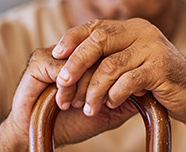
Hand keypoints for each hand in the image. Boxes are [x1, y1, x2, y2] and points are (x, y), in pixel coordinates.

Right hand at [5, 47, 136, 147]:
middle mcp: (74, 50)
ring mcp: (56, 52)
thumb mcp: (106, 110)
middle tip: (109, 101)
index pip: (115, 51)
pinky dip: (68, 87)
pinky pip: (62, 68)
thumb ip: (125, 97)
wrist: (37, 135)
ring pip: (83, 60)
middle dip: (105, 80)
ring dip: (85, 86)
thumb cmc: (72, 122)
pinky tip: (67, 103)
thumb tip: (149, 89)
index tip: (138, 90)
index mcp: (90, 57)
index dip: (125, 70)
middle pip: (101, 52)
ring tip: (83, 105)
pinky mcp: (38, 61)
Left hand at [52, 18, 185, 126]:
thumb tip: (73, 61)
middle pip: (99, 40)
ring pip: (111, 65)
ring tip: (86, 107)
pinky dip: (114, 95)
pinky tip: (109, 105)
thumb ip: (112, 56)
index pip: (95, 25)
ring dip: (94, 89)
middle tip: (62, 83)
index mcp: (133, 27)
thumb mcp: (135, 63)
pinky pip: (129, 81)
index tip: (56, 53)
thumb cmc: (160, 82)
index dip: (72, 37)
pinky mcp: (161, 68)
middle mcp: (142, 31)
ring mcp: (153, 48)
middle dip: (77, 62)